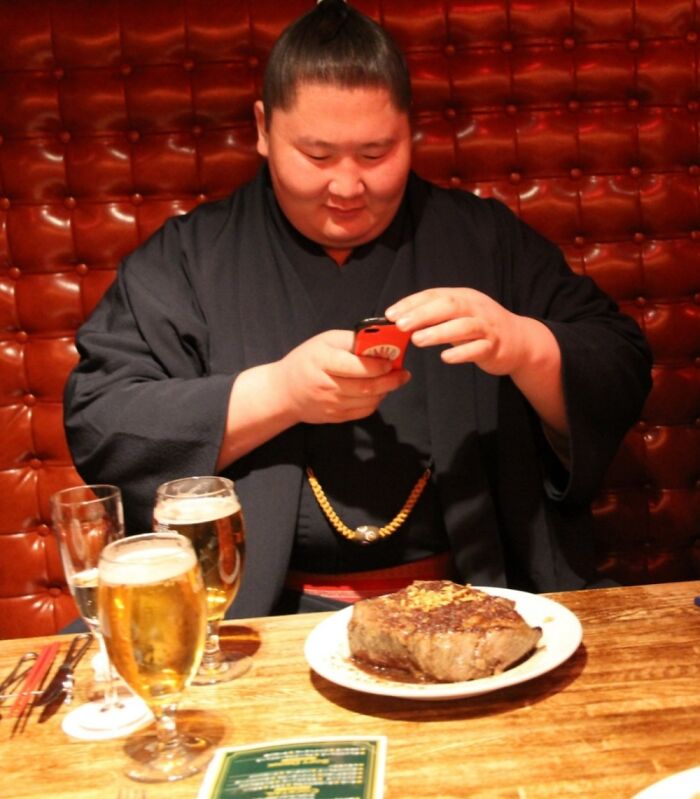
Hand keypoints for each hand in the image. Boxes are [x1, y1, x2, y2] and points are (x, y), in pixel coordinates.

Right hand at [273, 329, 410, 424]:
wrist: (284, 392)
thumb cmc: (307, 360)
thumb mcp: (325, 341)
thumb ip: (352, 340)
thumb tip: (382, 342)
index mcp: (322, 362)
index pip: (355, 367)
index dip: (377, 365)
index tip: (391, 361)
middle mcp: (326, 386)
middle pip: (366, 387)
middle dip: (390, 381)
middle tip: (404, 373)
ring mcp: (331, 405)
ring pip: (368, 401)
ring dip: (386, 391)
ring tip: (394, 380)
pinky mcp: (335, 418)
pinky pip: (363, 412)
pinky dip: (376, 402)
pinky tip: (379, 391)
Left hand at [385, 288, 527, 375]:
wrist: (520, 341)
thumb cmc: (481, 327)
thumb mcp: (459, 315)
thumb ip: (435, 316)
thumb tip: (401, 320)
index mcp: (463, 297)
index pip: (434, 295)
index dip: (411, 303)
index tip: (390, 314)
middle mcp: (475, 308)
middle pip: (448, 306)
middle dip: (422, 314)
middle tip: (400, 325)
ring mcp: (487, 327)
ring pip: (463, 326)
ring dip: (438, 332)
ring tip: (417, 340)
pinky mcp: (495, 346)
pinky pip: (477, 348)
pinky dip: (461, 352)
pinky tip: (445, 357)